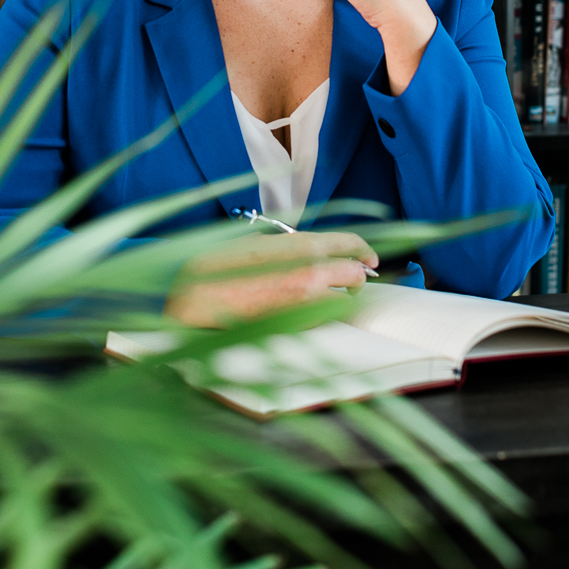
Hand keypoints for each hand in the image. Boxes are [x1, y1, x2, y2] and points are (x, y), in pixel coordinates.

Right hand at [164, 230, 378, 326]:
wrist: (198, 296)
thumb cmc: (222, 265)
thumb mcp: (259, 242)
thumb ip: (288, 245)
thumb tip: (303, 250)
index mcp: (302, 244)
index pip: (350, 243)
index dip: (365, 251)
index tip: (370, 259)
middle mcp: (311, 270)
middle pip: (355, 276)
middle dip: (356, 279)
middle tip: (350, 282)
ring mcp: (305, 301)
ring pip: (342, 302)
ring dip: (337, 300)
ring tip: (319, 298)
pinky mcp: (296, 325)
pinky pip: (320, 320)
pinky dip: (317, 316)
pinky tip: (298, 311)